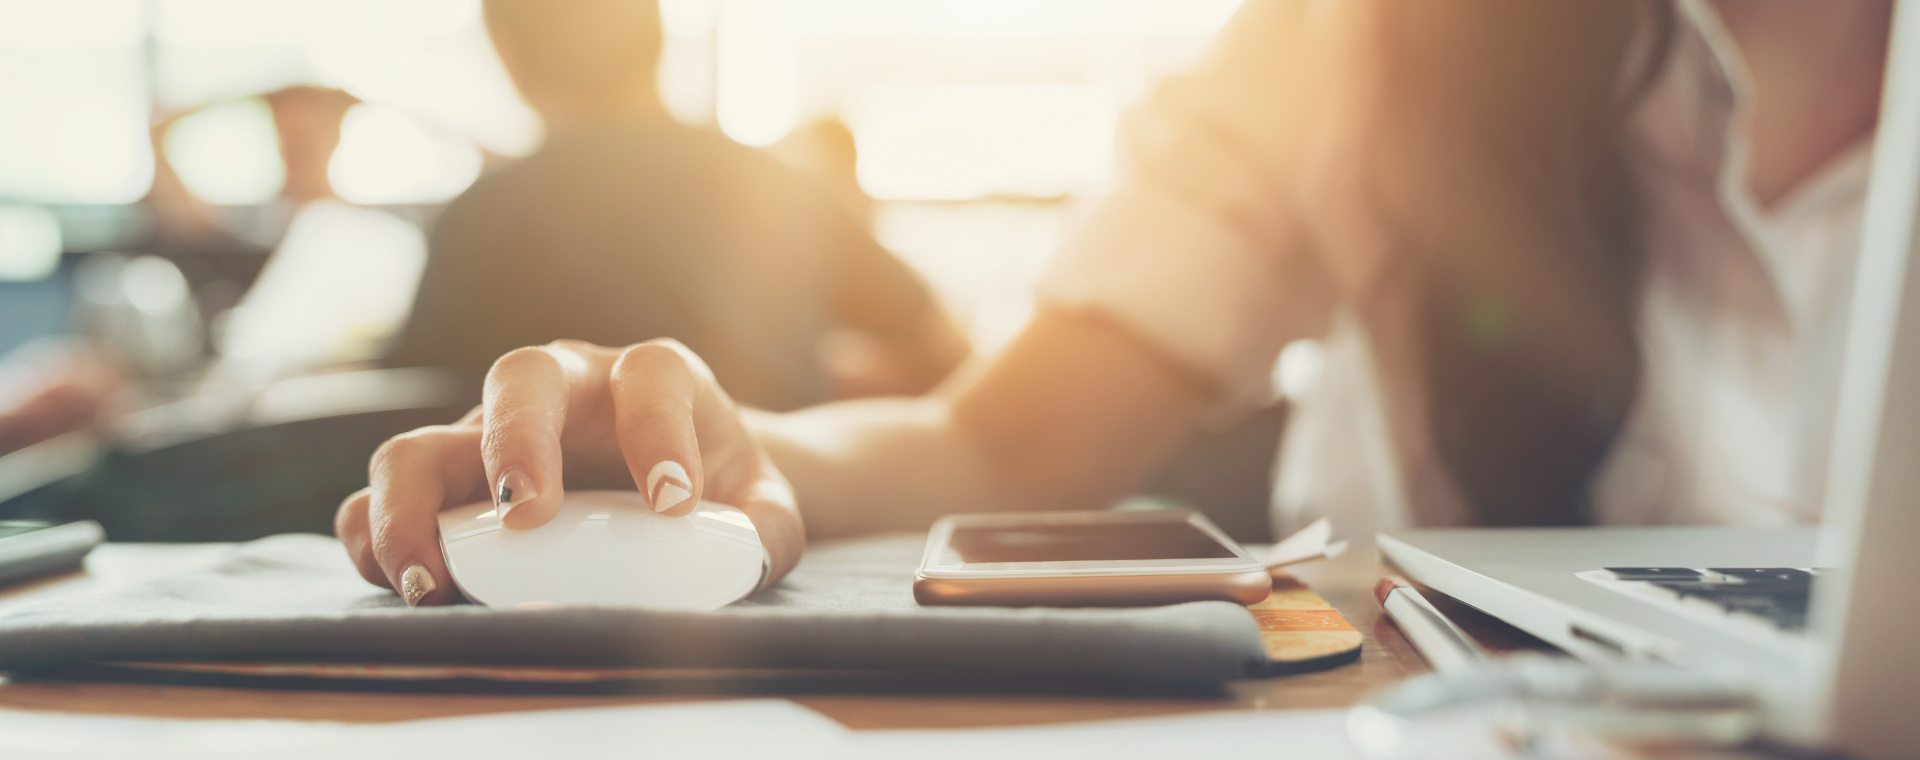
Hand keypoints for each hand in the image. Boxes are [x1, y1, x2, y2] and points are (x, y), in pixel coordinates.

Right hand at [334, 339, 804, 605]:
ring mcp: (494, 430)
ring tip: (433, 579)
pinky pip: (386, 496)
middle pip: (519, 376)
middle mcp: (565, 386)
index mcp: (654, 377)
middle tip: (527, 514)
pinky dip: (376, 536)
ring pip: (423, 439)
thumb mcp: (762, 506)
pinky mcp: (450, 481)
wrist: (682, 483)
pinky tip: (403, 584)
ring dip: (412, 505)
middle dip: (516, 439)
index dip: (658, 431)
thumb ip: (767, 529)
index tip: (674, 504)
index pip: (653, 376)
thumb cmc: (720, 488)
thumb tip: (743, 559)